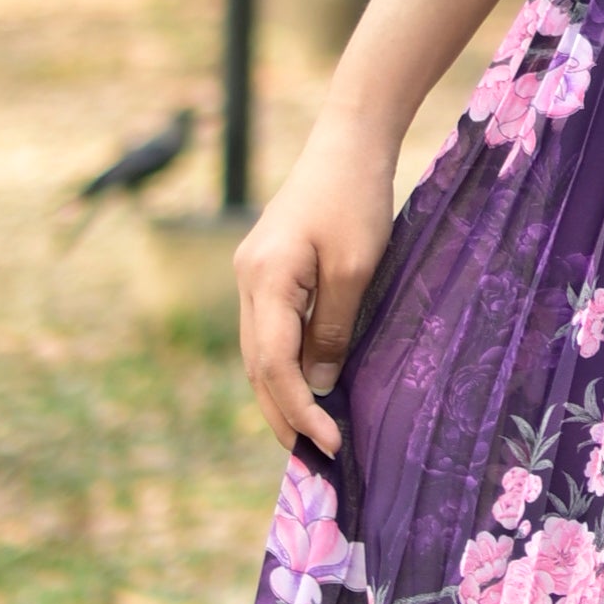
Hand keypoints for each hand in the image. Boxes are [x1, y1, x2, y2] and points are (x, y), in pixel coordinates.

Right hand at [237, 107, 398, 459]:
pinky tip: (304, 388)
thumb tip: (317, 387)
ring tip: (307, 438)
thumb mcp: (356, 269)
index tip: (331, 445)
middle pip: (256, 365)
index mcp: (265, 279)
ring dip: (280, 396)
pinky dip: (284, 366)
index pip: (273, 365)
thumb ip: (333, 330)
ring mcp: (252, 274)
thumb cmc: (357, 199)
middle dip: (281, 415)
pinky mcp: (266, 269)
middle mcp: (247, 280)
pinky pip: (269, 331)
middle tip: (312, 460)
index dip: (299, 411)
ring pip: (258, 351)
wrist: (347, 142)